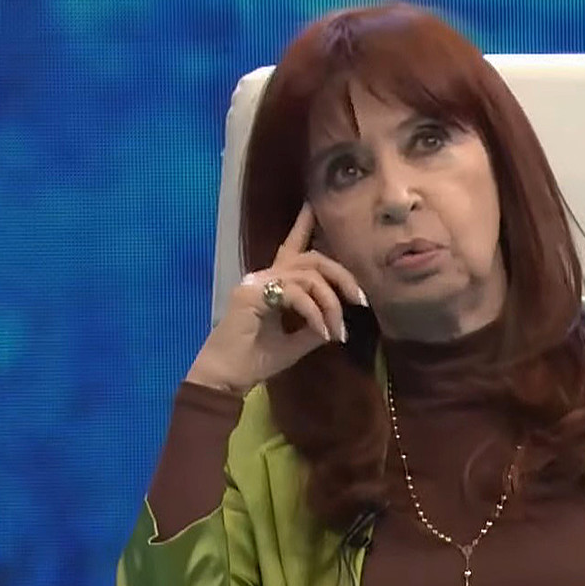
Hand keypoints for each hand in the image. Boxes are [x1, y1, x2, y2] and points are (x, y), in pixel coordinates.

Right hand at [185, 203, 366, 396]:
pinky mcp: (253, 295)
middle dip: (341, 276)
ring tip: (337, 331)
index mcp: (271, 284)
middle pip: (312, 259)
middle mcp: (263, 277)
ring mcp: (256, 283)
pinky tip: (322, 333)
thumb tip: (338, 322)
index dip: (302, 226)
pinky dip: (315, 313)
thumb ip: (314, 327)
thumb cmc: (254, 361)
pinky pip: (295, 294)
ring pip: (308, 277)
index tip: (312, 206)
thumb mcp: (295, 343)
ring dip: (330, 304)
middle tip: (360, 300)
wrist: (225, 379)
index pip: (290, 248)